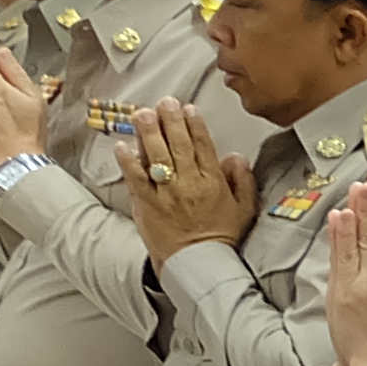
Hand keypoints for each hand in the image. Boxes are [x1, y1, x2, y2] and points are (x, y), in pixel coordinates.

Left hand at [120, 98, 257, 259]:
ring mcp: (167, 194)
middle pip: (179, 146)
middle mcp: (190, 184)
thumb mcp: (244, 208)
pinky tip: (122, 146)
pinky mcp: (147, 204)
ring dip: (148, 134)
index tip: (189, 109)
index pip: (204, 147)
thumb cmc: (221, 236)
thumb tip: (236, 156)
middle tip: (164, 102)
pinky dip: (128, 162)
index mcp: (213, 183)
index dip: (196, 125)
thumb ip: (242, 180)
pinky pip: (136, 180)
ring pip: (157, 158)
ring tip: (142, 114)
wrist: (198, 263)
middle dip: (171, 121)